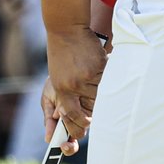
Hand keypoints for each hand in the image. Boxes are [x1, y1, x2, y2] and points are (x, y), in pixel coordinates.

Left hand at [42, 24, 106, 153]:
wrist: (66, 30)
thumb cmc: (61, 56)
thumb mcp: (55, 81)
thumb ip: (60, 104)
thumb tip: (56, 133)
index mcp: (60, 91)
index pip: (72, 117)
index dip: (81, 125)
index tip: (87, 126)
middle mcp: (72, 86)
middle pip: (91, 109)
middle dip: (95, 108)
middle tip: (97, 102)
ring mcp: (86, 77)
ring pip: (102, 96)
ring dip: (104, 92)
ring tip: (99, 82)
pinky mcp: (98, 67)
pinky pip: (109, 81)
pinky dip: (109, 78)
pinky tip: (104, 70)